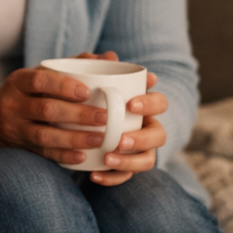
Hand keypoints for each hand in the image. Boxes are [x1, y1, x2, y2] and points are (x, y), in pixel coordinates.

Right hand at [0, 64, 111, 161]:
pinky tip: (83, 157)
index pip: (38, 80)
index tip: (86, 91)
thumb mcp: (35, 76)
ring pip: (44, 135)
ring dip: (74, 138)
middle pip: (45, 109)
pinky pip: (43, 154)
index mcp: (18, 81)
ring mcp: (15, 128)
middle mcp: (13, 104)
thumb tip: (108, 57)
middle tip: (104, 116)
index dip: (62, 85)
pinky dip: (63, 156)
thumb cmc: (21, 93)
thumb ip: (69, 66)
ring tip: (99, 139)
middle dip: (77, 114)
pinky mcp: (21, 147)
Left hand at [71, 51, 166, 186]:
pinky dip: (111, 177)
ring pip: (147, 160)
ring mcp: (138, 150)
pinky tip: (94, 175)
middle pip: (159, 135)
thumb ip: (99, 68)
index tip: (131, 104)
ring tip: (108, 157)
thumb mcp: (91, 81)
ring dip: (129, 161)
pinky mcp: (124, 167)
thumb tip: (108, 55)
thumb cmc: (89, 96)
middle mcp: (146, 128)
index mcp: (143, 106)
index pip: (159, 103)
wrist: (73, 119)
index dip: (150, 103)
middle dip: (142, 138)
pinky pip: (124, 177)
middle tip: (120, 139)